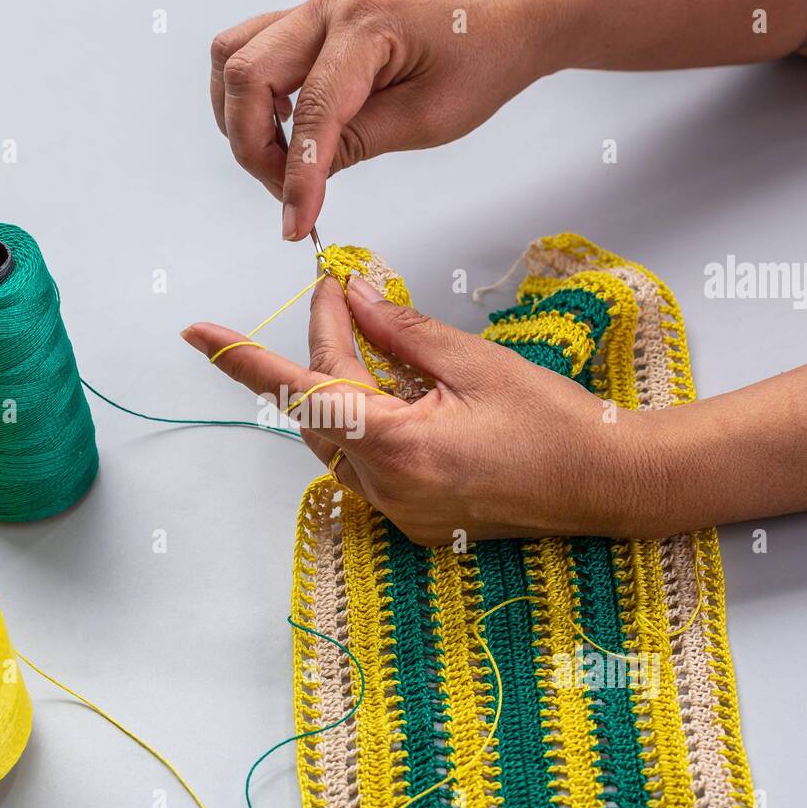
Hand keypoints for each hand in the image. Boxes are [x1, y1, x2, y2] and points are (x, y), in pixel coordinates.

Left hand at [181, 276, 672, 544]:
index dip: (243, 361)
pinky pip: (369, 463)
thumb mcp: (476, 363)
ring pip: (340, 438)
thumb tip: (358, 298)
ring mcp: (401, 510)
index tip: (196, 334)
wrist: (610, 485)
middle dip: (323, 346)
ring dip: (342, 384)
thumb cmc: (556, 423)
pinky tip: (393, 385)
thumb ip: (404, 333)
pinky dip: (369, 419)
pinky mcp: (417, 518)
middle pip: (322, 409)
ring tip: (362, 327)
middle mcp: (387, 488)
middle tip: (339, 289)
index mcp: (397, 447)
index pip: (300, 393)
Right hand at [209, 0, 553, 240]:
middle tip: (285, 193)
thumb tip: (304, 177)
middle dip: (252, 146)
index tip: (294, 224)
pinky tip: (281, 123)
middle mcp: (330, 7)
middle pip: (246, 74)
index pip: (312, 110)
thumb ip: (359, 144)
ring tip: (279, 158)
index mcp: (367, 25)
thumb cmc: (478, 63)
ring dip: (239, 117)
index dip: (297, 176)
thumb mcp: (427, 119)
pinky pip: (249, 50)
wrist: (499, 25)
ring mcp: (314, 9)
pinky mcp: (309, 22)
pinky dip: (247, 94)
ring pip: (232, 57)